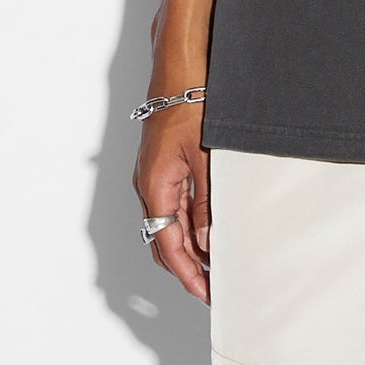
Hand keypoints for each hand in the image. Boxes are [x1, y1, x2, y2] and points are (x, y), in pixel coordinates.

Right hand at [133, 108, 210, 302]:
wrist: (179, 71)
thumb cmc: (190, 106)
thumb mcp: (205, 158)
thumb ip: (206, 202)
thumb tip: (206, 242)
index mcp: (154, 187)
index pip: (168, 245)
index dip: (188, 273)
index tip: (206, 293)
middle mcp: (149, 187)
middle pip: (163, 242)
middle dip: (187, 268)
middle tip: (214, 286)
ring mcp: (155, 178)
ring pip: (168, 226)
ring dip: (189, 248)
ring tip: (215, 264)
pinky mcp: (164, 168)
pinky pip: (173, 207)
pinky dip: (189, 225)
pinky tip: (208, 230)